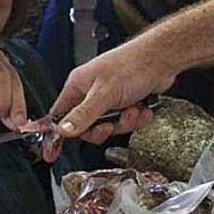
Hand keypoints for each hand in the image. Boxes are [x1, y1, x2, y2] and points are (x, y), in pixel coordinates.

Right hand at [49, 36, 174, 144]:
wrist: (162, 59)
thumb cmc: (131, 64)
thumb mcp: (104, 93)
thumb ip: (84, 115)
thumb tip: (63, 131)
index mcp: (78, 86)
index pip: (60, 116)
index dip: (58, 135)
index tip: (51, 154)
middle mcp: (91, 92)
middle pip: (87, 126)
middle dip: (103, 128)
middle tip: (110, 125)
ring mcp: (109, 99)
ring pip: (109, 126)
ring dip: (124, 123)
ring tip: (132, 111)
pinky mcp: (125, 103)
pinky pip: (125, 122)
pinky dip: (136, 119)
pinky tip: (142, 109)